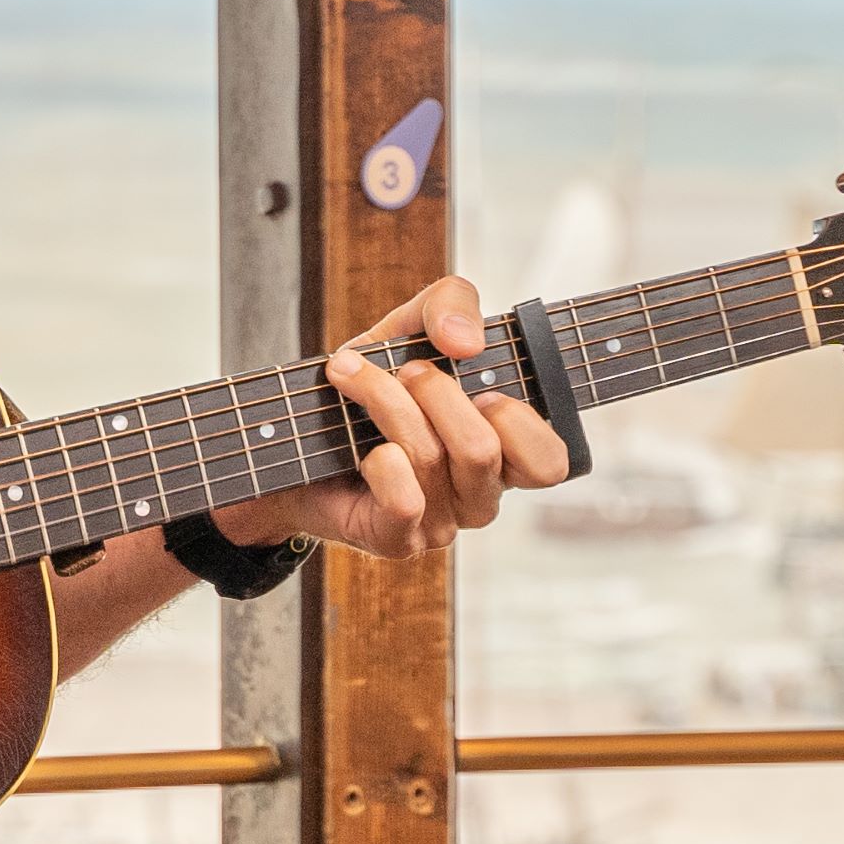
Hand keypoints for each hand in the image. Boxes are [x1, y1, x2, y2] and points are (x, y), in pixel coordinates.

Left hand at [210, 273, 579, 563]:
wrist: (293, 429)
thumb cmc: (373, 379)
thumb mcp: (413, 323)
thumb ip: (452, 304)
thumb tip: (465, 342)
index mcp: (505, 451)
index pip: (550, 462)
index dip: (516, 418)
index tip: (473, 382)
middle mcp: (480, 494)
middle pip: (483, 449)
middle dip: (434, 391)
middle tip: (404, 369)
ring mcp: (442, 522)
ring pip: (432, 458)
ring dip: (386, 401)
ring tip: (353, 376)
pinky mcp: (398, 539)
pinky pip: (405, 500)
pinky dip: (379, 459)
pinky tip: (358, 448)